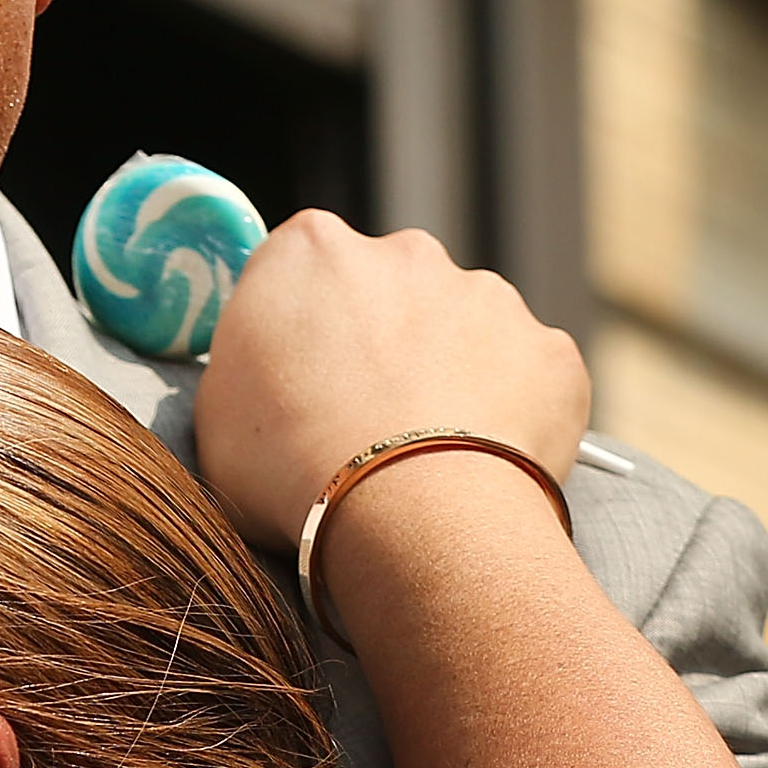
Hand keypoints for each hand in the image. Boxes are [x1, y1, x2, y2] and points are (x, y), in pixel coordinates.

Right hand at [195, 213, 590, 546]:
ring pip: (465, 329)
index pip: (302, 266)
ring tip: (426, 452)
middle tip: (363, 418)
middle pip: (390, 287)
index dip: (302, 324)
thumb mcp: (217, 416)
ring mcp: (488, 296)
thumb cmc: (291, 469)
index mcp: (310, 251)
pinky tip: (480, 463)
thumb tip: (268, 382)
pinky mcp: (550, 350)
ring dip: (449, 373)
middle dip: (383, 340)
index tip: (301, 376)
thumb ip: (246, 371)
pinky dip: (509, 414)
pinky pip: (527, 377)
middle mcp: (404, 252)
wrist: (410, 516)